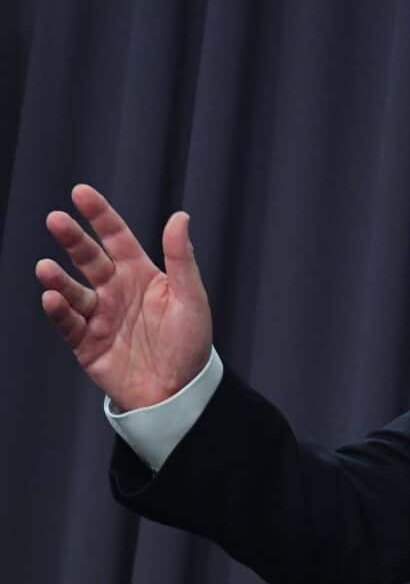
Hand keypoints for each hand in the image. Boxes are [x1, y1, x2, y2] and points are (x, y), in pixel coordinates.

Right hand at [36, 184, 211, 410]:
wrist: (180, 391)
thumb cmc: (190, 342)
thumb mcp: (190, 297)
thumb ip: (181, 258)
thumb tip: (180, 216)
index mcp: (140, 274)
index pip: (116, 237)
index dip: (100, 215)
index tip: (80, 192)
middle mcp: (116, 290)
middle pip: (89, 258)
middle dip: (72, 239)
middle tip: (56, 219)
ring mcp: (99, 316)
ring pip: (72, 290)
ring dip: (58, 278)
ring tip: (45, 267)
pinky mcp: (86, 343)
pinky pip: (68, 323)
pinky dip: (59, 311)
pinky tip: (52, 298)